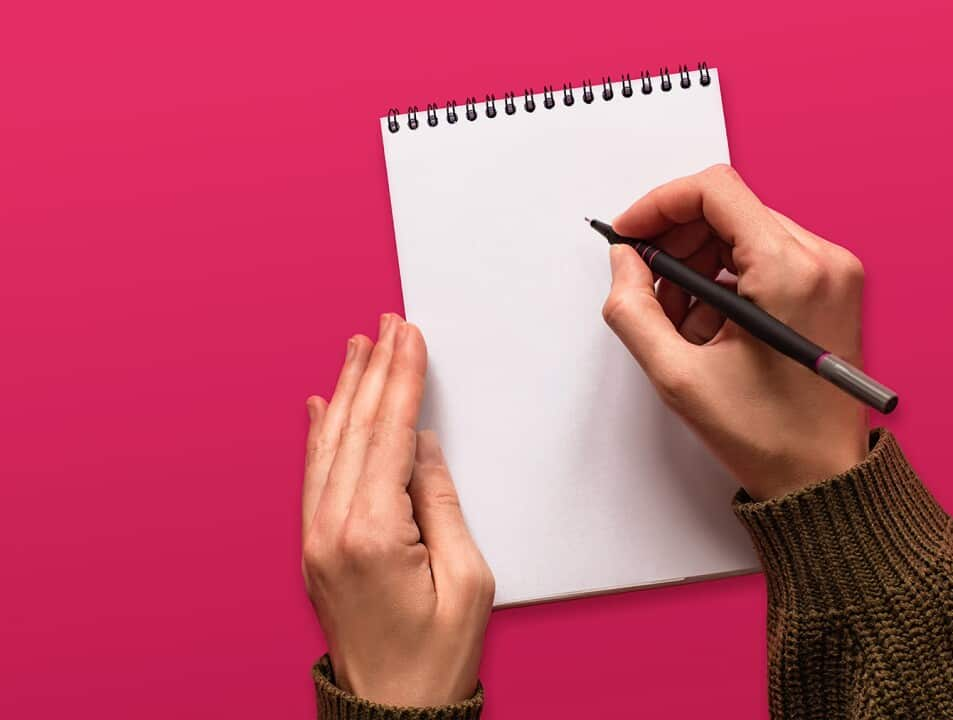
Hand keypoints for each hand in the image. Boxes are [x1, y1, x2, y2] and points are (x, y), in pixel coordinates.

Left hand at [302, 314, 493, 706]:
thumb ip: (441, 502)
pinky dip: (319, 434)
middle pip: (354, 429)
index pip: (388, 434)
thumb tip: (424, 448)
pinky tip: (320, 406)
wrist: (393, 710)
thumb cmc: (436, 656)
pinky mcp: (314, 550)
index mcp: (372, 533)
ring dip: (346, 392)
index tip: (410, 337)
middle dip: (374, 370)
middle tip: (386, 324)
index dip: (402, 379)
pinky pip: (314, 476)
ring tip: (358, 347)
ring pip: (328, 445)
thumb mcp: (467, 578)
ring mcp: (316, 540)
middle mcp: (332, 530)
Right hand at [604, 165, 868, 499]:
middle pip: (729, 209)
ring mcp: (834, 272)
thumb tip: (625, 262)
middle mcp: (822, 260)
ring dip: (700, 264)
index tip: (630, 234)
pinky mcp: (834, 287)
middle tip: (647, 286)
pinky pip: (768, 256)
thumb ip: (634, 310)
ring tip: (681, 322)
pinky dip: (728, 279)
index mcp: (791, 272)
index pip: (716, 191)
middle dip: (677, 242)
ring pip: (745, 232)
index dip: (660, 204)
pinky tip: (712, 326)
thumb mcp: (678, 376)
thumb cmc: (769, 437)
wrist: (824, 476)